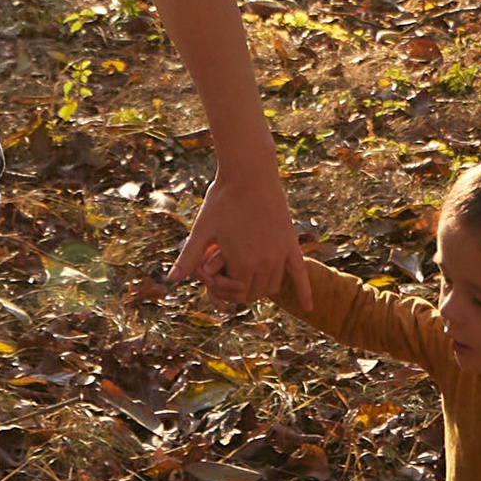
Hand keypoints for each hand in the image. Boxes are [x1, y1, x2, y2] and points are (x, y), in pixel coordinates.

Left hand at [171, 171, 307, 307]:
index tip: (215, 278)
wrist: (249, 172)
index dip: (224, 290)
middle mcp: (264, 262)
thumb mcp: (202, 230)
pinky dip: (305, 292)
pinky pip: (301, 273)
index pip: (237, 294)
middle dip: (241, 291)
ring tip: (248, 278)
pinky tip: (309, 308)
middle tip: (229, 278)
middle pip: (255, 293)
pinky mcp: (290, 243)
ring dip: (261, 288)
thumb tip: (171, 279)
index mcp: (241, 262)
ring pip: (273, 286)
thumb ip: (189, 257)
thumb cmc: (222, 199)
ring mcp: (280, 253)